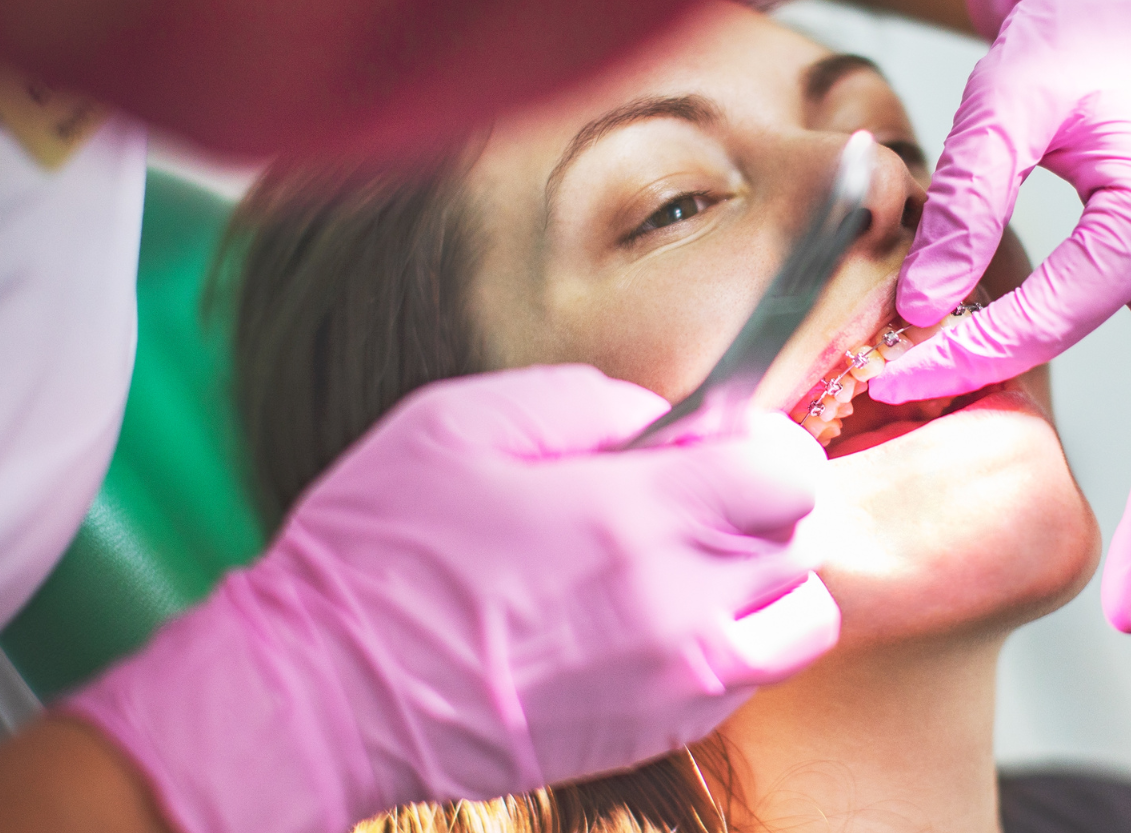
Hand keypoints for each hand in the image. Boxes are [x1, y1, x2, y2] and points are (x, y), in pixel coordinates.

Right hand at [62, 365, 837, 832]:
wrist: (329, 692)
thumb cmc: (383, 550)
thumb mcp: (464, 421)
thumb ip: (587, 399)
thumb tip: (661, 416)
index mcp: (636, 515)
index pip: (789, 472)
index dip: (766, 444)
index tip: (721, 440)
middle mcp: (680, 604)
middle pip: (801, 539)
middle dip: (761, 503)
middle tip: (691, 494)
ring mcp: (678, 680)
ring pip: (800, 618)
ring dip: (767, 580)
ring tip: (693, 561)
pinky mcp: (661, 731)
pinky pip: (752, 676)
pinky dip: (735, 639)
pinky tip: (660, 616)